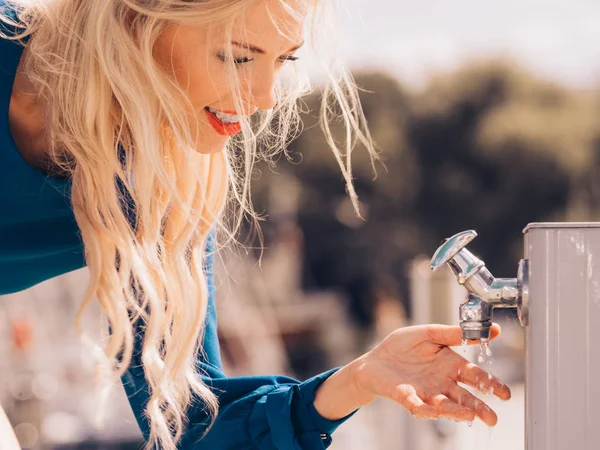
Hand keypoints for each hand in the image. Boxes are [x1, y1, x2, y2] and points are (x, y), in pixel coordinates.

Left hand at [350, 323, 510, 425]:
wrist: (374, 359)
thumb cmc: (402, 346)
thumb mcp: (429, 333)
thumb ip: (455, 333)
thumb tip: (491, 329)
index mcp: (450, 365)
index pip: (474, 376)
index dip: (490, 384)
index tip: (504, 393)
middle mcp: (441, 383)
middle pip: (464, 397)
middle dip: (479, 407)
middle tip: (492, 418)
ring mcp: (425, 392)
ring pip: (445, 405)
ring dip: (457, 412)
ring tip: (470, 416)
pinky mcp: (406, 397)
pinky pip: (417, 406)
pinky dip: (425, 410)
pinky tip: (433, 412)